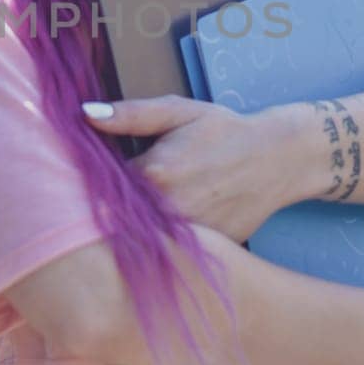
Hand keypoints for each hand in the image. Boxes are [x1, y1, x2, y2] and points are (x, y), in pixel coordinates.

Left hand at [81, 94, 304, 245]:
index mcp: (154, 173)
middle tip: (107, 200)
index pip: (100, 187)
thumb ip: (130, 114)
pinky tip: (164, 227)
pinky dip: (162, 242)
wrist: (278, 160)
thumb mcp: (178, 112)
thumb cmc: (224, 131)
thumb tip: (84, 114)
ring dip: (134, 229)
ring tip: (142, 212)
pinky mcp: (205, 251)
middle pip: (118, 217)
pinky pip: (170, 251)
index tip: (85, 180)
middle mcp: (168, 210)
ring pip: (143, 238)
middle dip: (110, 209)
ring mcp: (188, 236)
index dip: (89, 184)